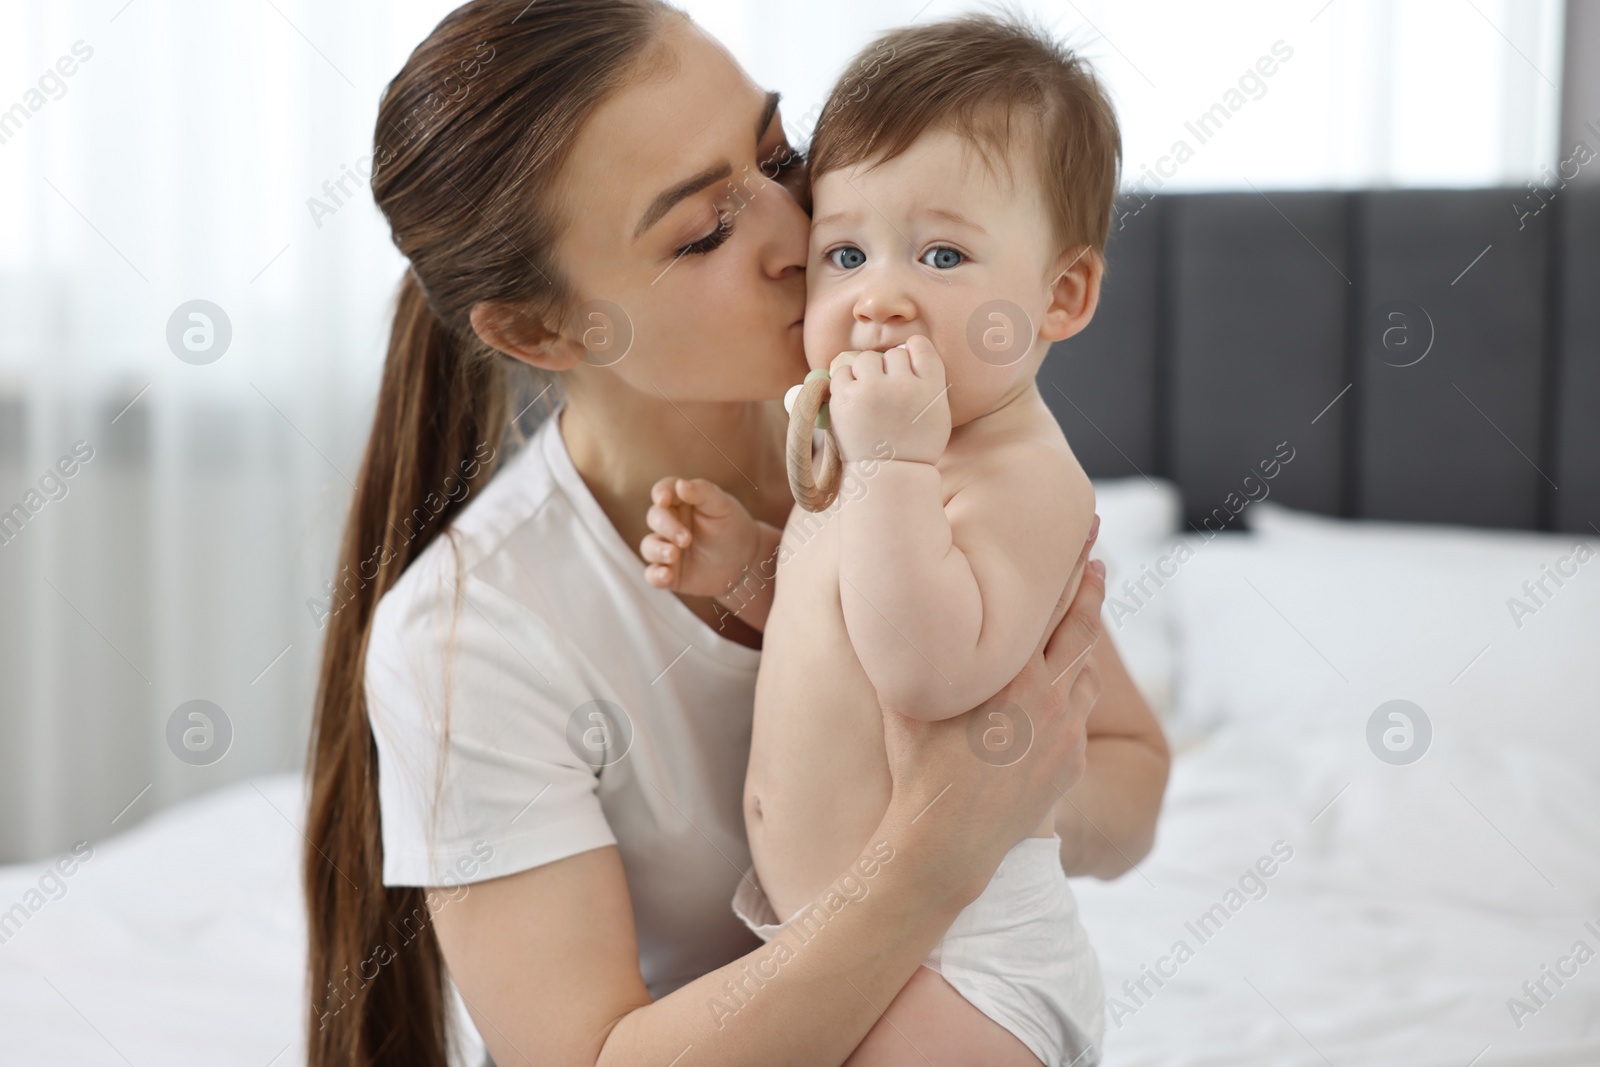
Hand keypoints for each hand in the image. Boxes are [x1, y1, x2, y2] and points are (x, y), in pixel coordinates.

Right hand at [641, 477, 760, 596]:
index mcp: (681, 501)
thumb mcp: (723, 506)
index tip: (663, 500)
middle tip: (686, 539)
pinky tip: (666, 575)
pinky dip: (655, 575)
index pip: (663, 491)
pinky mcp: (669, 573)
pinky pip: (652, 574)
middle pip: (655, 518)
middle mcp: (670, 523)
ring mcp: (667, 548)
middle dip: (667, 527)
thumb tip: (680, 485)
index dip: (660, 493)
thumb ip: (703, 493)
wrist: (746, 562)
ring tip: (674, 555)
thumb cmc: (732, 526)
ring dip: (657, 550)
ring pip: (648, 546)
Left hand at [827, 335, 950, 463]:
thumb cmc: (914, 445)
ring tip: (869, 397)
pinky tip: (853, 400)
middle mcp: (904, 386)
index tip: (907, 364)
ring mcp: (873, 391)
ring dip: (865, 372)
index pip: (920, 346)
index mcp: (931, 388)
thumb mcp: (937, 413)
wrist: (888, 475)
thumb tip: (908, 347)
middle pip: (893, 354)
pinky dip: (845, 382)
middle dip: (889, 370)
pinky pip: (842, 371)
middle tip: (887, 396)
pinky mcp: (846, 399)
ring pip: (866, 359)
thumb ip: (928, 380)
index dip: (912, 351)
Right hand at [880, 517, 1105, 907]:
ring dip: (1084, 645)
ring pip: (1086, 674)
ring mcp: (1067, 733)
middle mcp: (1050, 696)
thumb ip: (909, 648)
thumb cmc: (916, 767)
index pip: (1050, 603)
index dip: (1067, 564)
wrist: (947, 843)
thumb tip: (893, 603)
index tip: (1085, 530)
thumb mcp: (904, 697)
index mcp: (1014, 671)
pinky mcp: (1072, 764)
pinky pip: (1081, 718)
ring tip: (1083, 623)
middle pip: (1081, 629)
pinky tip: (1069, 691)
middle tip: (1098, 558)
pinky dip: (1076, 695)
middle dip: (1090, 589)